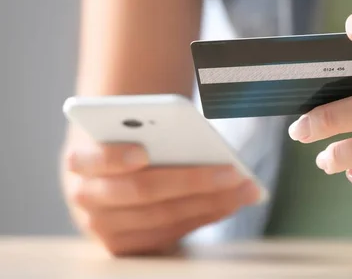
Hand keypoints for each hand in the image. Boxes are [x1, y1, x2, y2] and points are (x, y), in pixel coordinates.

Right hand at [61, 128, 259, 255]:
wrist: (104, 176)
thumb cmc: (127, 142)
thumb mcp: (130, 129)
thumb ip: (153, 128)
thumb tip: (201, 138)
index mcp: (80, 159)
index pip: (93, 158)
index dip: (115, 157)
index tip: (143, 151)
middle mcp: (87, 198)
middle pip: (143, 191)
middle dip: (194, 181)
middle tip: (234, 172)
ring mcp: (104, 227)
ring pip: (164, 217)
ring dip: (211, 202)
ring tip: (246, 188)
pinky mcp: (125, 246)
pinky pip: (171, 234)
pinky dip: (204, 216)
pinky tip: (231, 202)